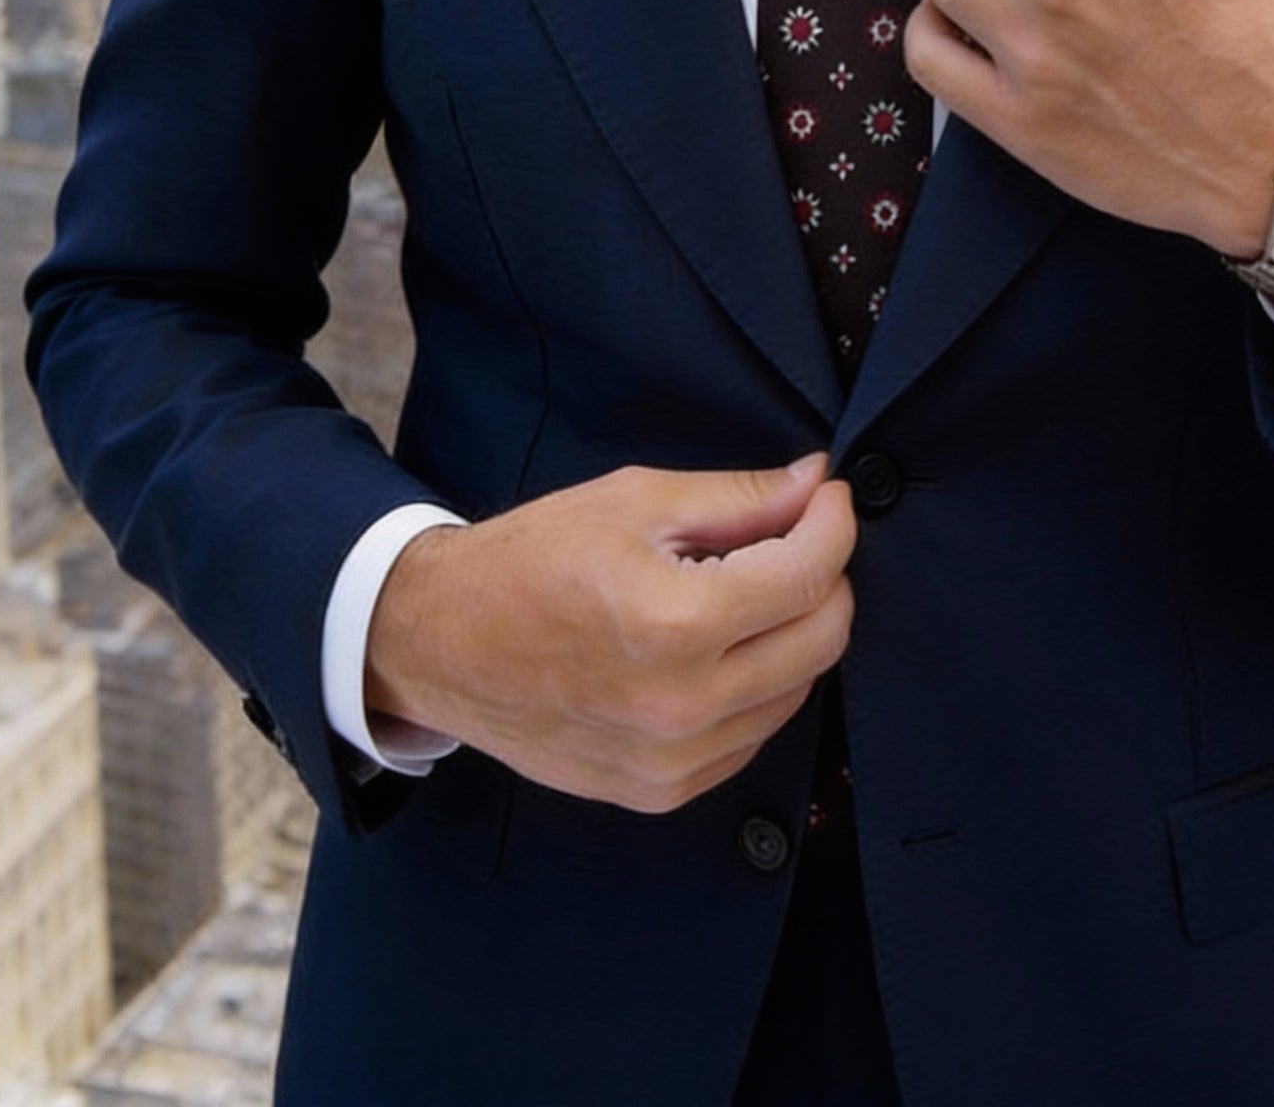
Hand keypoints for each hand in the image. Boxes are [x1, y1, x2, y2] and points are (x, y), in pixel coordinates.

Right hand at [364, 452, 855, 813]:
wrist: (440, 643)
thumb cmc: (530, 559)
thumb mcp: (634, 501)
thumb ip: (738, 497)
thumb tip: (817, 482)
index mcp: (674, 622)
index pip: (809, 574)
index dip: (833, 523)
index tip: (828, 496)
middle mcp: (682, 704)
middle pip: (823, 638)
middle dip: (826, 576)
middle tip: (795, 537)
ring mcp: (672, 761)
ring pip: (798, 690)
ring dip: (793, 633)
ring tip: (743, 590)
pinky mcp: (660, 791)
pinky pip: (752, 735)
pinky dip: (757, 686)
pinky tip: (716, 647)